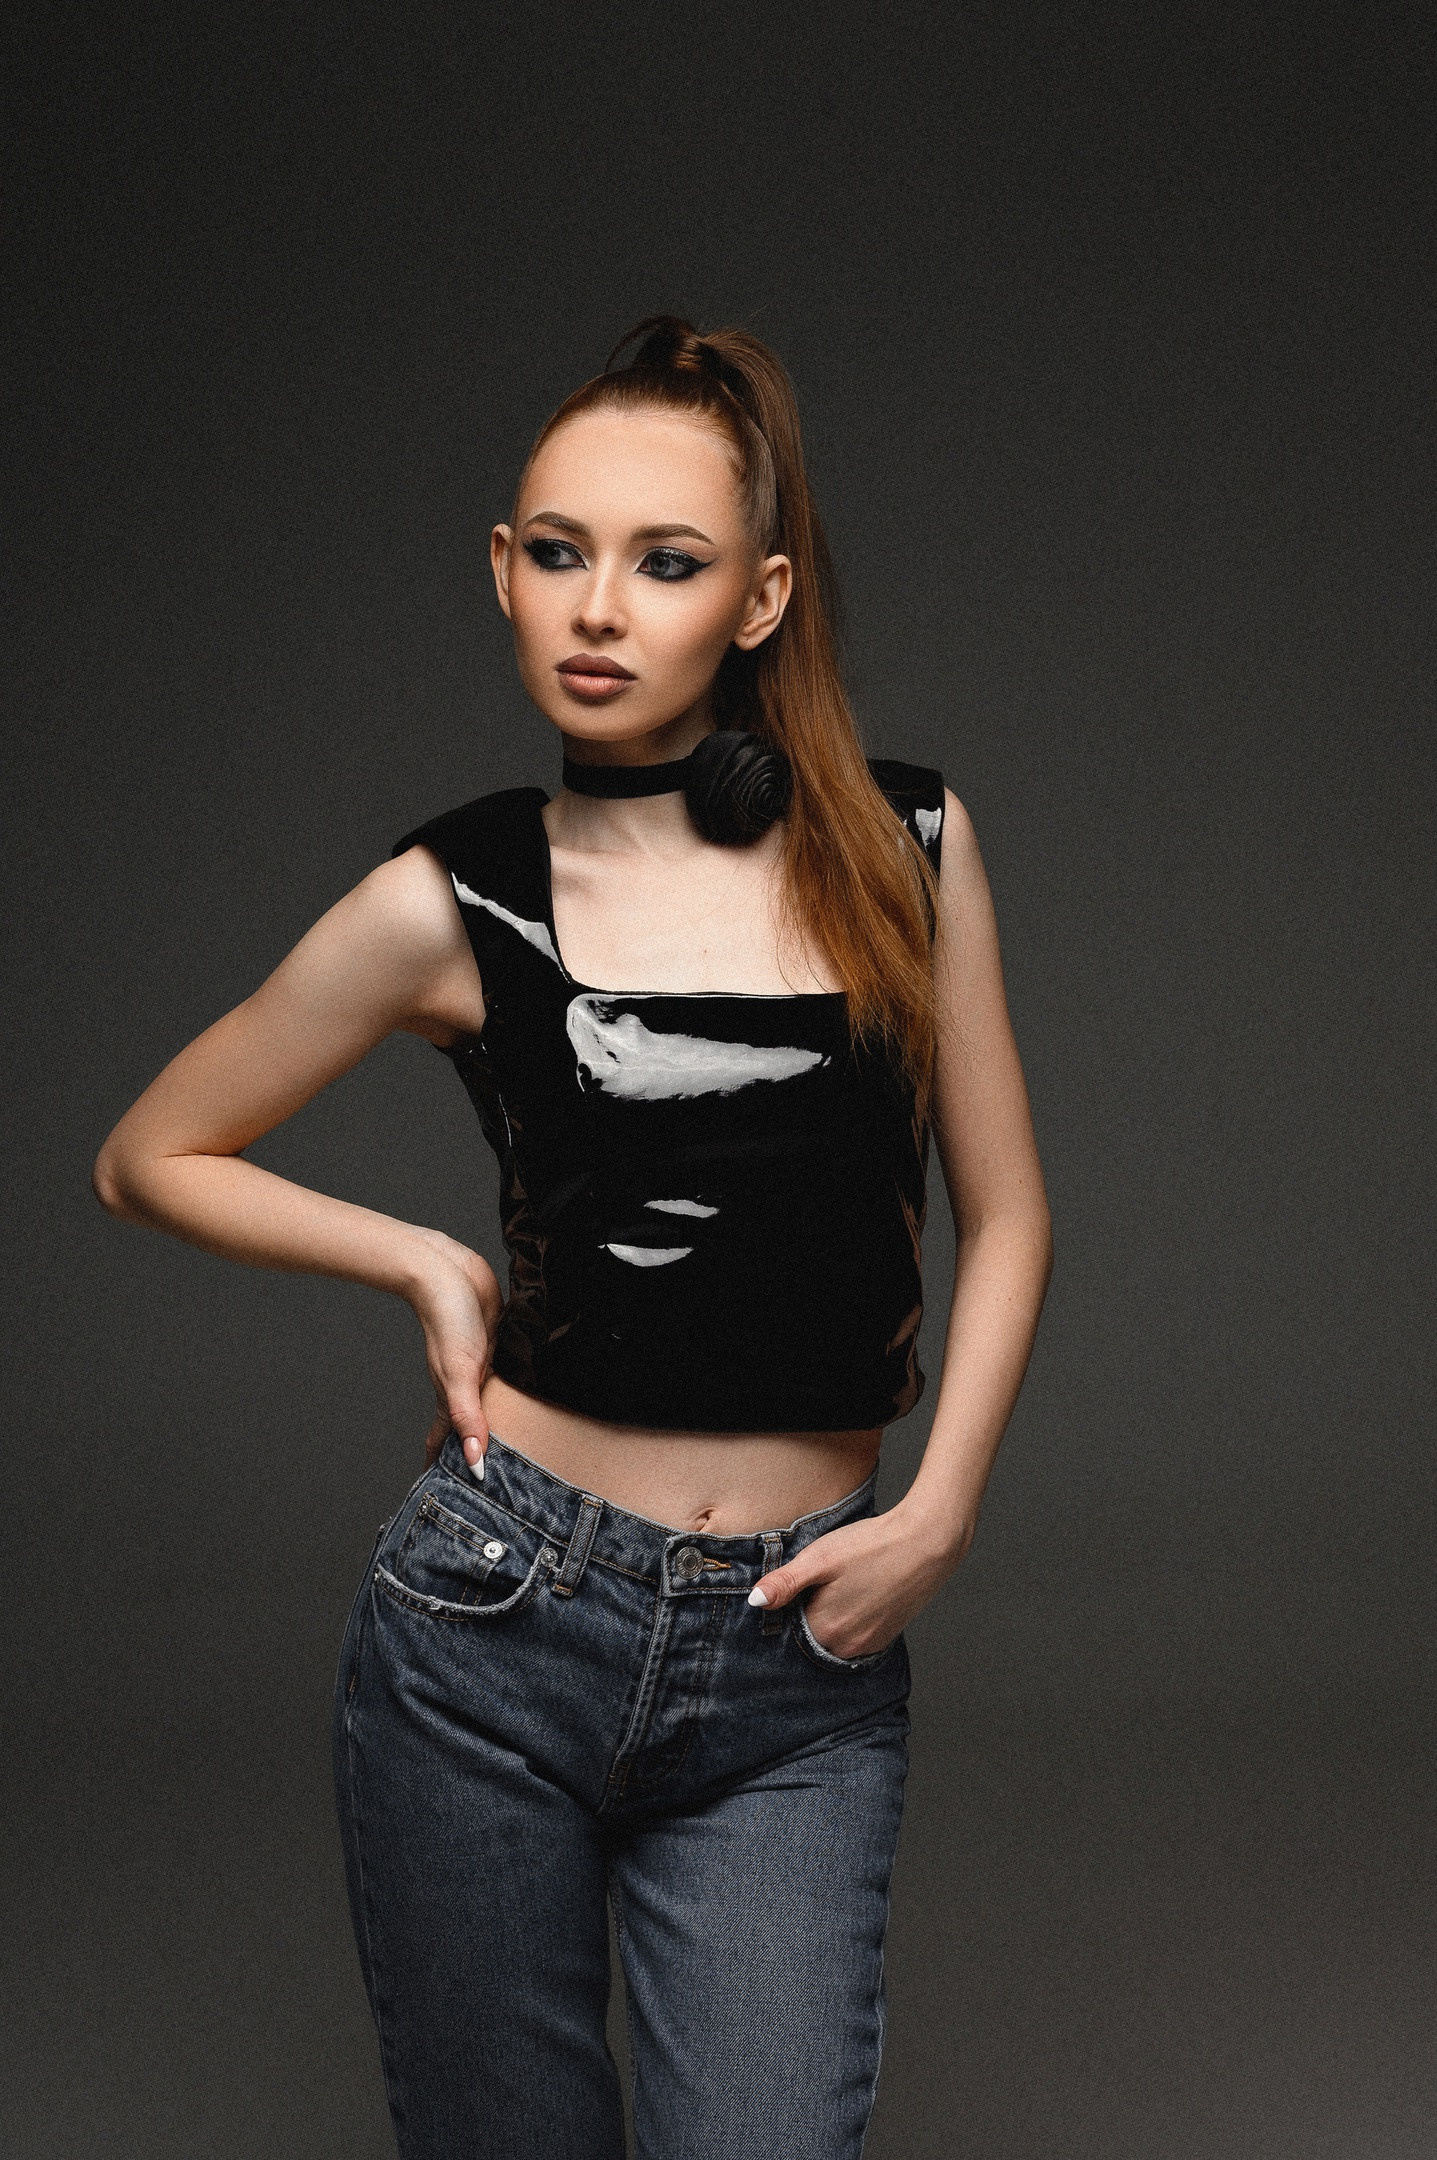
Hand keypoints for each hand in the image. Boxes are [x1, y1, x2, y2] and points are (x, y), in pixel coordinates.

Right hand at [405, 1231, 504, 1472]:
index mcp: (454, 1397)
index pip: (447, 1443)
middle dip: (475, 1453)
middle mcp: (468, 1385)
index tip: (450, 1498)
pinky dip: (509, 1392)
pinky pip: (505, 1376)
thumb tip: (474, 1462)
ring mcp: (482, 1365)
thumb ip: (466, 1416)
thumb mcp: (459, 1372)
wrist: (445, 1270)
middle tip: (486, 1481)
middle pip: (471, 1427)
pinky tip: (523, 1394)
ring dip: (495, 1423)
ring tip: (508, 1446)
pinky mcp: (498, 1344)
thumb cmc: (447, 1319)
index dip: (448, 1468)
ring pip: (489, 1403)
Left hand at [748, 1498, 976, 1659]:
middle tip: (820, 1580)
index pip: (789, 1628)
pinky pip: (856, 1637)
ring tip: (842, 1583)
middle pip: (812, 1636)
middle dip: (808, 1613)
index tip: (798, 1584)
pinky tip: (858, 1592)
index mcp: (826, 1629)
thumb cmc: (872, 1546)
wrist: (927, 1542)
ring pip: (834, 1637)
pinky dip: (850, 1620)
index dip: (788, 1605)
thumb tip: (755, 1602)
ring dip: (830, 1617)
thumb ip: (785, 1583)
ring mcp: (870, 1645)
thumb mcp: (821, 1558)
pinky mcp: (887, 1637)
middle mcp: (847, 1647)